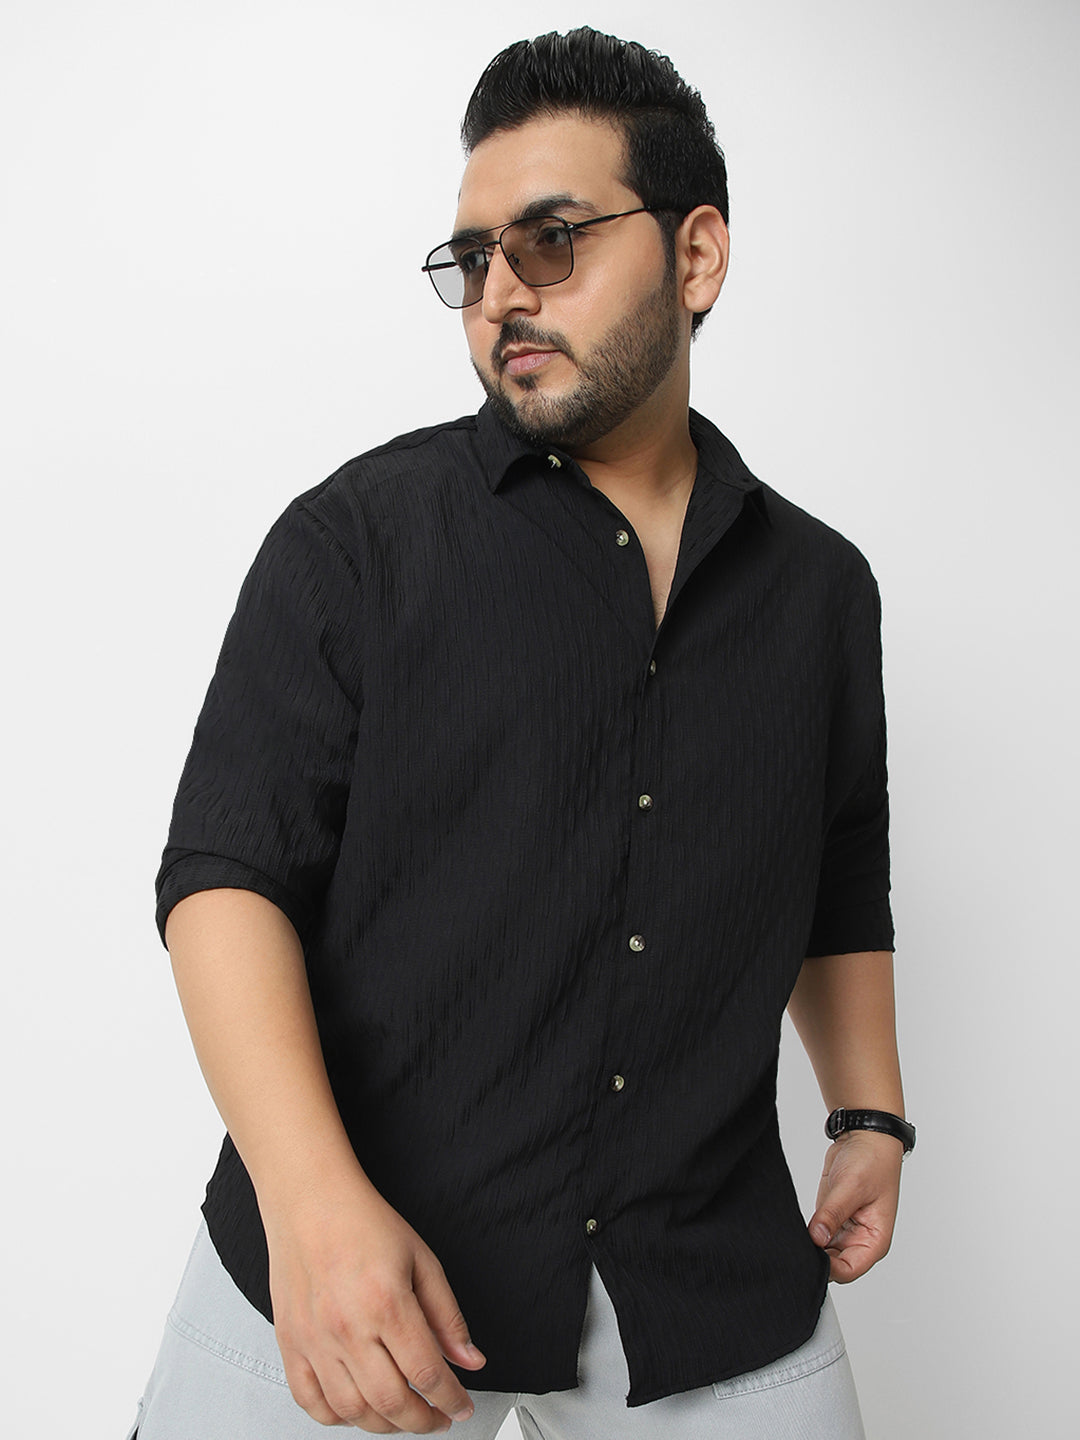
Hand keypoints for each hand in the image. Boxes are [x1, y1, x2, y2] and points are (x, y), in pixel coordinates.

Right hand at [265, 1176, 485, 1431]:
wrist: (310, 1201)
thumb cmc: (362, 1222)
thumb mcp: (421, 1260)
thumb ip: (447, 1316)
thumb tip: (469, 1360)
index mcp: (387, 1304)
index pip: (427, 1374)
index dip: (451, 1400)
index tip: (461, 1407)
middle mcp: (347, 1328)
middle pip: (391, 1403)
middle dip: (423, 1421)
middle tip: (437, 1417)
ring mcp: (314, 1340)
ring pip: (352, 1411)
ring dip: (384, 1425)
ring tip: (403, 1416)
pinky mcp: (290, 1343)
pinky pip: (310, 1401)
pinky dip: (336, 1418)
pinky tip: (357, 1410)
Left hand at [808, 1129, 903, 1282]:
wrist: (865, 1137)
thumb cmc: (872, 1161)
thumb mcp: (851, 1187)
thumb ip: (833, 1214)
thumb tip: (816, 1238)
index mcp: (875, 1240)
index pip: (849, 1270)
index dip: (829, 1268)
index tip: (809, 1256)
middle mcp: (861, 1240)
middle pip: (835, 1265)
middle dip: (817, 1259)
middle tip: (797, 1247)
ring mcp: (845, 1230)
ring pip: (824, 1252)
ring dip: (811, 1247)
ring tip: (796, 1237)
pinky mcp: (832, 1218)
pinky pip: (818, 1235)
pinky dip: (808, 1234)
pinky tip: (797, 1229)